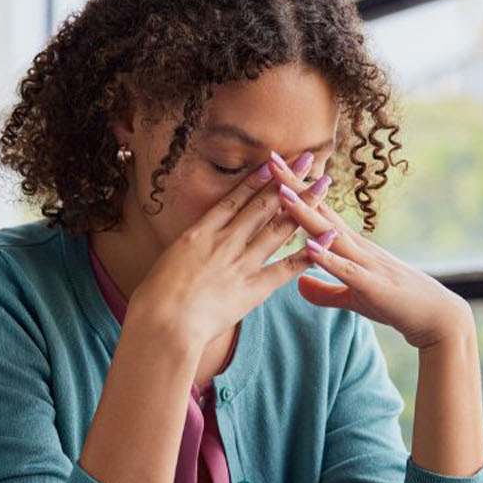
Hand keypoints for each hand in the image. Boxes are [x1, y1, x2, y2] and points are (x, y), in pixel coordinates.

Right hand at [128, 154, 325, 350]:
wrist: (163, 323)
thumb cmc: (153, 299)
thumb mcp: (166, 264)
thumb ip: (186, 252)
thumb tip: (191, 247)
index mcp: (200, 233)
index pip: (234, 200)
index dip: (256, 179)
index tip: (272, 162)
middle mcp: (225, 242)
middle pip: (262, 205)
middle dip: (286, 179)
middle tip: (306, 159)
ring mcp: (241, 263)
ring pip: (279, 227)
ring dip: (304, 204)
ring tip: (322, 186)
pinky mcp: (254, 288)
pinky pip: (287, 266)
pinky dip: (310, 251)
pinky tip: (328, 238)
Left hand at [270, 154, 474, 349]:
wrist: (437, 317)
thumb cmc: (396, 304)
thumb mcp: (354, 297)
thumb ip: (325, 289)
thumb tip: (298, 284)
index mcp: (350, 247)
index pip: (318, 212)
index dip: (295, 190)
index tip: (273, 168)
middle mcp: (356, 247)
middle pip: (320, 213)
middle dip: (295, 188)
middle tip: (271, 160)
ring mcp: (366, 263)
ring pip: (330, 235)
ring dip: (306, 215)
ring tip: (283, 195)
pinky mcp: (373, 285)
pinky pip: (346, 270)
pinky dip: (327, 259)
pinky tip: (310, 247)